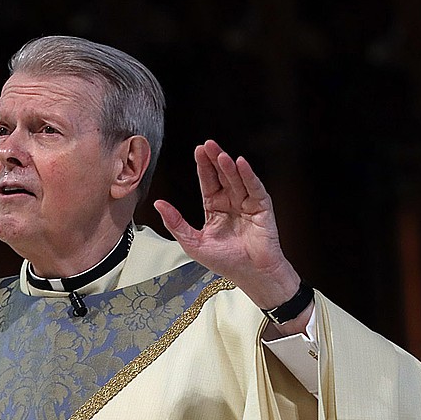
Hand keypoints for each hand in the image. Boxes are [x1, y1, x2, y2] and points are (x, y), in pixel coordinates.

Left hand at [153, 140, 310, 331]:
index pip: (208, 182)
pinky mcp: (262, 208)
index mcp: (215, 209)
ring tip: (220, 154)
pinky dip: (248, 176)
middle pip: (222, 176)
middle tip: (207, 145)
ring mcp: (247, 204)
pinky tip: (240, 164)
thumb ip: (175, 222)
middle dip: (215, 160)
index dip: (203, 167)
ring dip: (229, 166)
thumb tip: (158, 204)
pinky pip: (254, 188)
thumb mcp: (192, 242)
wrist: (250, 275)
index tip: (198, 150)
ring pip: (237, 179)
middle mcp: (231, 203)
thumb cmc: (225, 262)